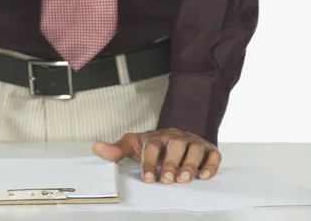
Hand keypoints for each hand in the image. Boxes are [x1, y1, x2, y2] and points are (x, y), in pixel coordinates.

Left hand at [92, 128, 220, 183]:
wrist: (178, 132)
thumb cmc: (156, 143)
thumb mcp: (134, 144)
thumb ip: (117, 149)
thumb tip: (97, 148)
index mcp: (157, 137)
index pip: (153, 147)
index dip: (149, 162)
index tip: (148, 178)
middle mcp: (176, 138)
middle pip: (175, 146)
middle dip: (171, 163)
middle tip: (167, 179)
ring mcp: (193, 142)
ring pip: (195, 149)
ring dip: (190, 165)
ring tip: (184, 179)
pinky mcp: (208, 149)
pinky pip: (213, 155)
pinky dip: (210, 165)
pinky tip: (204, 176)